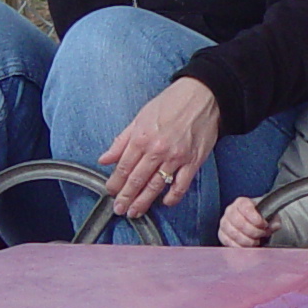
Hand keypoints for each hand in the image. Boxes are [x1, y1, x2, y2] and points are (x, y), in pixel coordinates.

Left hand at [101, 77, 221, 216]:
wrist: (202, 96)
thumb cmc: (171, 103)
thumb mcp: (139, 118)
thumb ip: (121, 141)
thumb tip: (105, 158)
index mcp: (141, 138)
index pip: (123, 167)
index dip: (115, 183)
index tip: (111, 192)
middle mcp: (157, 150)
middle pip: (137, 180)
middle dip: (126, 197)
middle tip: (119, 209)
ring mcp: (176, 158)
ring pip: (156, 186)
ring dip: (144, 202)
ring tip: (135, 212)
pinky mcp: (193, 161)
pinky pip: (181, 185)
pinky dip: (173, 197)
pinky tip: (165, 203)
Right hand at [219, 197, 272, 248]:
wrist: (253, 223)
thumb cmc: (260, 217)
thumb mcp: (270, 215)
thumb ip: (274, 220)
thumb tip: (276, 225)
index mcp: (242, 202)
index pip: (245, 208)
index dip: (255, 218)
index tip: (264, 224)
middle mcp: (230, 210)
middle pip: (239, 222)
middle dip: (253, 231)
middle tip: (262, 234)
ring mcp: (224, 222)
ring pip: (233, 233)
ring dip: (247, 240)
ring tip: (256, 241)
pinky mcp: (222, 234)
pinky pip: (228, 241)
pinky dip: (239, 246)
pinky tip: (248, 246)